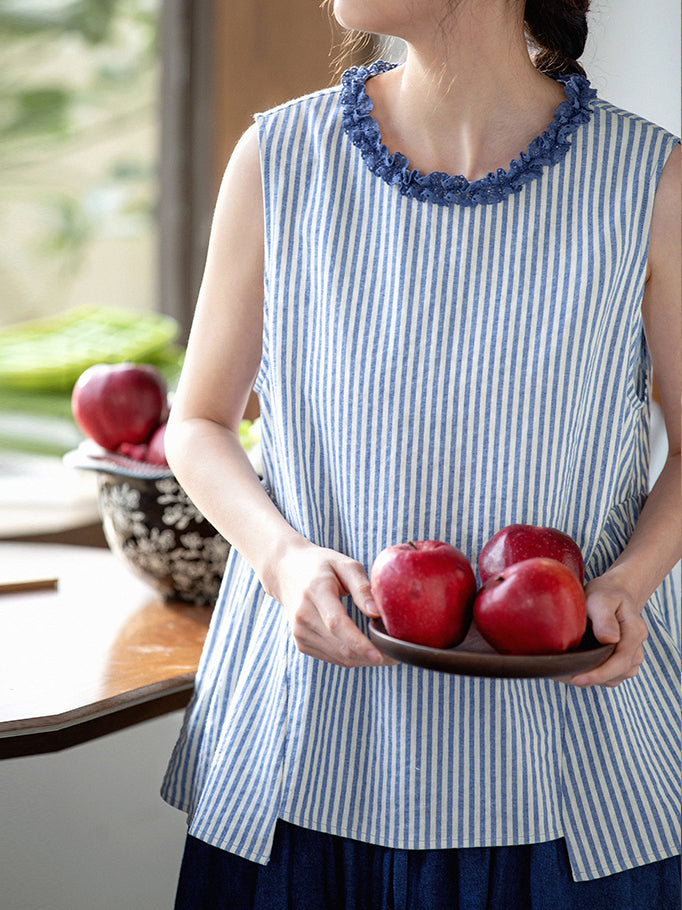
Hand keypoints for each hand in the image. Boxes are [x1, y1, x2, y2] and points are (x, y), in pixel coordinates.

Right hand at [269, 539, 393, 667]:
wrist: (286, 571)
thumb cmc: (321, 565)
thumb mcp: (345, 565)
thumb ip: (362, 588)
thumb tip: (377, 613)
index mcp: (315, 591)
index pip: (337, 624)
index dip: (360, 643)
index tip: (381, 655)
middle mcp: (303, 615)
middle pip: (340, 646)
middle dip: (371, 656)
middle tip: (396, 655)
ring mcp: (299, 632)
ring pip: (339, 657)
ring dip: (364, 660)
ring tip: (386, 651)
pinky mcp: (301, 643)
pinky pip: (333, 658)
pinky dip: (352, 658)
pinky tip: (365, 649)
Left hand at [568, 573, 647, 686]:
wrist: (614, 592)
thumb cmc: (605, 594)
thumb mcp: (601, 599)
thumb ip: (605, 618)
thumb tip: (610, 639)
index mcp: (635, 631)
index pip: (620, 661)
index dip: (599, 673)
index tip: (577, 678)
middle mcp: (637, 645)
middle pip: (619, 672)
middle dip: (594, 679)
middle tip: (568, 678)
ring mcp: (632, 654)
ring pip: (617, 677)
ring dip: (597, 679)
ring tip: (571, 673)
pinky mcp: (623, 659)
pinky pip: (614, 675)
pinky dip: (599, 676)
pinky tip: (582, 670)